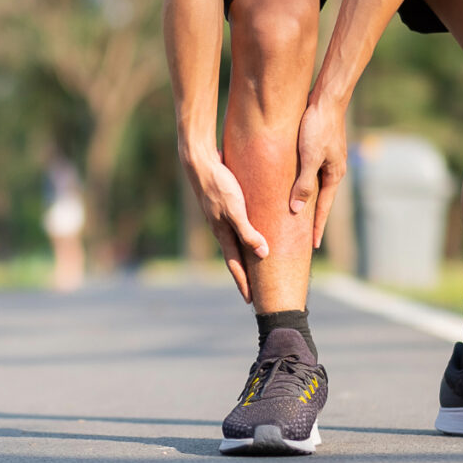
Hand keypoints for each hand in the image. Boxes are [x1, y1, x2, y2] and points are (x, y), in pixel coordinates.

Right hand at [181, 149, 268, 302]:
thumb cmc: (219, 185)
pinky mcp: (224, 205)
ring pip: (235, 243)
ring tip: (254, 267)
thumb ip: (248, 232)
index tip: (251, 300)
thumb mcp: (235, 210)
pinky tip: (250, 233)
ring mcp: (221, 218)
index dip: (243, 283)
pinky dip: (244, 237)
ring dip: (244, 256)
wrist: (200, 162)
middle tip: (254, 292)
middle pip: (234, 258)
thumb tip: (263, 254)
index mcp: (223, 234)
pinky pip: (236, 227)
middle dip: (244, 275)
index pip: (235, 265)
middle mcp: (221, 229)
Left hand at [289, 96, 347, 248]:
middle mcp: (333, 170)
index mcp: (334, 175)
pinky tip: (294, 186)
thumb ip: (304, 183)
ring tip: (297, 217)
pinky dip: (303, 184)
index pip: (323, 208)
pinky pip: (311, 173)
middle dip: (312, 219)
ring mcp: (328, 160)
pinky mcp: (320, 149)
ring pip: (315, 186)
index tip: (312, 246)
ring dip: (307, 201)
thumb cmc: (317, 127)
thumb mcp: (310, 157)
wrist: (326, 99)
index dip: (317, 228)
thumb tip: (296, 210)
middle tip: (305, 238)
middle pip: (320, 200)